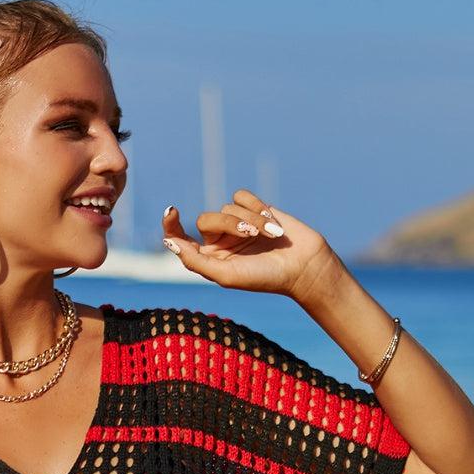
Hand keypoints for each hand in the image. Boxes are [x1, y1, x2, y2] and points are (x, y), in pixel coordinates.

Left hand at [162, 188, 340, 301]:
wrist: (303, 266)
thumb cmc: (264, 277)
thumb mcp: (226, 275)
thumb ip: (195, 260)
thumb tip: (170, 243)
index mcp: (208, 259)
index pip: (181, 239)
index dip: (171, 225)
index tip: (171, 211)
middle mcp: (219, 241)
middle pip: (206, 219)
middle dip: (228, 223)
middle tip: (249, 234)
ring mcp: (236, 224)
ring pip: (227, 207)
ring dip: (250, 219)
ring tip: (270, 235)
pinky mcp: (254, 210)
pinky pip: (242, 196)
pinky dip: (256, 207)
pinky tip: (272, 223)